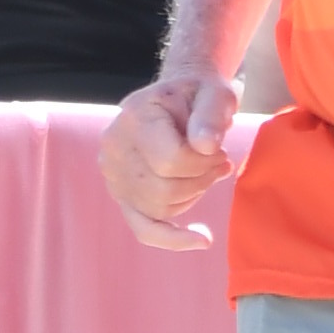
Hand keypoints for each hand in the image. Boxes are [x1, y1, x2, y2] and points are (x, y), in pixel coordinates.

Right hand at [100, 69, 238, 252]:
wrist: (177, 100)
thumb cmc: (199, 95)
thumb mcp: (215, 93)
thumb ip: (212, 114)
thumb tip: (205, 145)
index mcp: (135, 116)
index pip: (172, 160)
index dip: (205, 163)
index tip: (220, 151)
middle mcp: (114, 146)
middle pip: (165, 189)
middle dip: (202, 180)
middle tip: (220, 163)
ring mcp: (113, 174)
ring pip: (160, 209)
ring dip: (193, 196)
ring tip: (206, 173)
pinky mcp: (120, 194)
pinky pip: (143, 228)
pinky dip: (171, 239)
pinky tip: (203, 239)